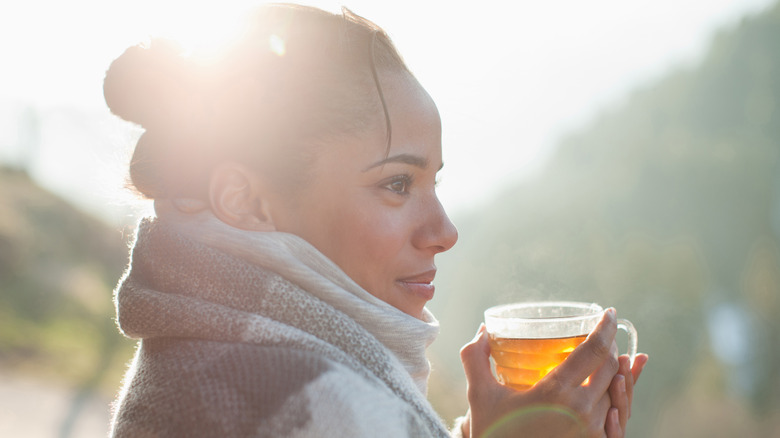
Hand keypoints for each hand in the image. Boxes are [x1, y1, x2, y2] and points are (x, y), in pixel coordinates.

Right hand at [460, 309, 644, 437]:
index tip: (610, 313)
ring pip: (616, 395)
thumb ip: (475, 358)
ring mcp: (592, 433)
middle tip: (605, 336)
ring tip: (615, 359)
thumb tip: (483, 330)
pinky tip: (621, 387)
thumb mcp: (480, 395)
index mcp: (555, 392)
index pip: (594, 351)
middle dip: (612, 348)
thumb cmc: (493, 433)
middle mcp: (581, 412)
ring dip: (619, 374)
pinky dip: (622, 401)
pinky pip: (618, 420)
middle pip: (611, 369)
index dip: (607, 328)